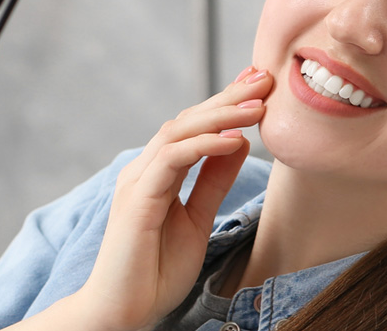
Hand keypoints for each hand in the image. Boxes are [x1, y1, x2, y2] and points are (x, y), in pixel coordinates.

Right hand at [73, 67, 273, 330]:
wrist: (123, 310)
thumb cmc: (154, 271)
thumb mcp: (197, 220)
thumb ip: (212, 182)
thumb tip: (238, 142)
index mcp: (157, 173)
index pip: (192, 127)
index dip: (225, 104)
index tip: (258, 86)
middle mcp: (144, 169)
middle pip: (186, 120)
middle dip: (227, 97)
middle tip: (263, 78)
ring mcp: (137, 181)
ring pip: (178, 131)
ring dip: (221, 116)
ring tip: (258, 107)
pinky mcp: (137, 199)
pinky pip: (173, 160)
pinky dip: (204, 146)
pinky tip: (234, 140)